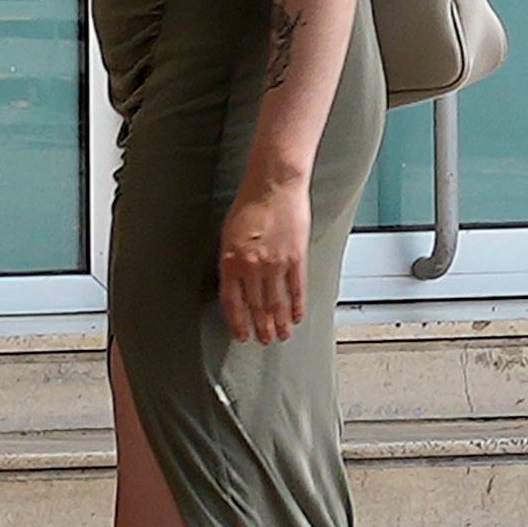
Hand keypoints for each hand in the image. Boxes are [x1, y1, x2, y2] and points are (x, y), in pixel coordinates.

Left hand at [216, 178, 313, 347]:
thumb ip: (232, 261)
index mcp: (231, 261)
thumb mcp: (229, 234)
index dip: (238, 322)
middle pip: (256, 306)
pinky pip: (297, 289)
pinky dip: (297, 306)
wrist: (273, 186)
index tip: (242, 334)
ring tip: (282, 335)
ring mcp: (275, 264)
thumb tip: (235, 284)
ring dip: (280, 323)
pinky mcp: (296, 258)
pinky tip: (297, 317)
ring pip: (277, 303)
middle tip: (265, 340)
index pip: (233, 302)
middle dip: (261, 327)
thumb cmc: (249, 205)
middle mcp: (252, 267)